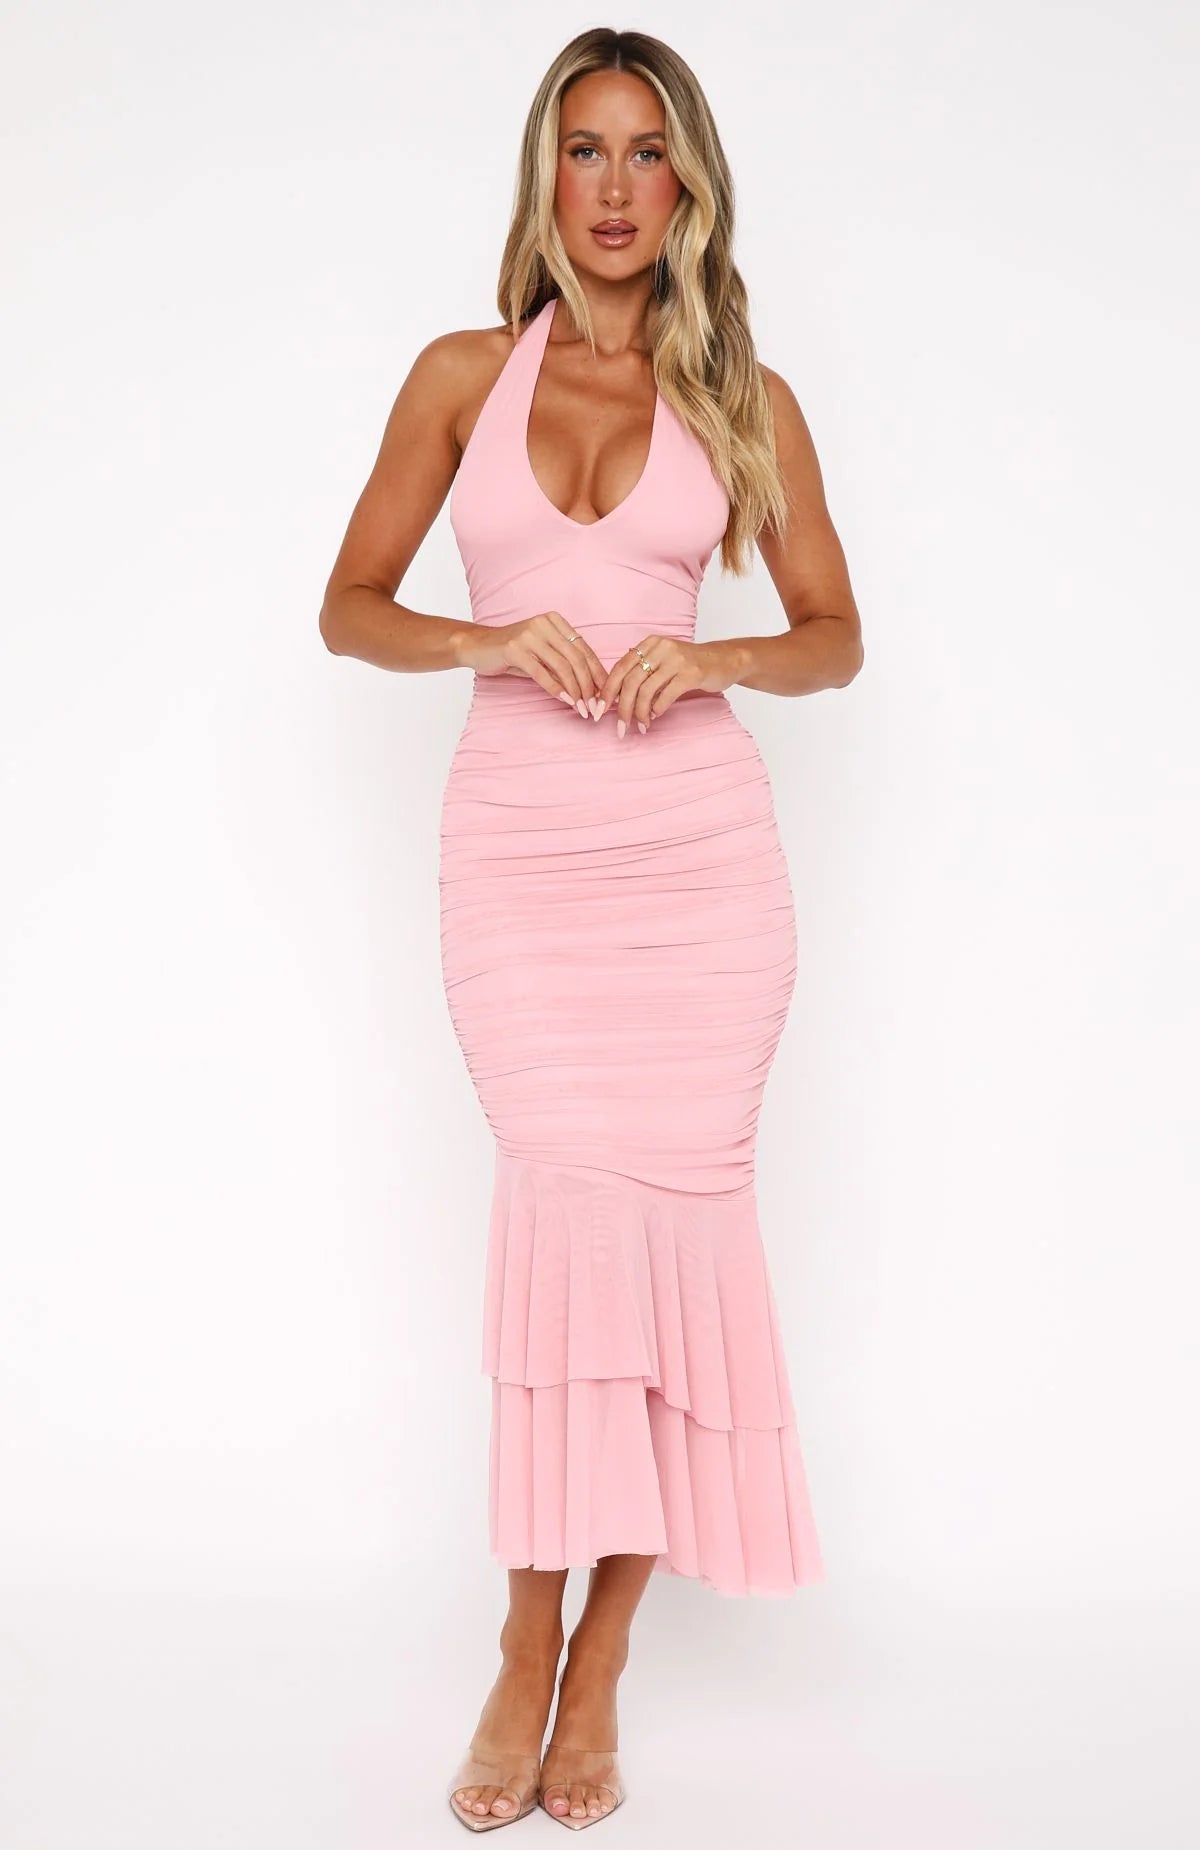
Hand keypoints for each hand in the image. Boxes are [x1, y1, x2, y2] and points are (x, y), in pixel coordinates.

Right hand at [460, 610, 606, 712]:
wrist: (476, 646)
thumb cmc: (512, 653)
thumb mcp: (541, 655)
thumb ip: (562, 665)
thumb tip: (591, 688)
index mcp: (555, 621)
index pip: (583, 649)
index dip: (597, 673)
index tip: (605, 694)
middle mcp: (544, 623)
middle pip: (576, 658)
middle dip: (588, 686)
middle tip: (594, 706)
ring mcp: (529, 634)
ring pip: (562, 666)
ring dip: (575, 691)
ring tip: (582, 708)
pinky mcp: (515, 648)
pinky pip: (541, 672)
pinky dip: (556, 689)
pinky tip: (565, 701)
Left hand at [598, 638, 739, 734]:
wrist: (725, 660)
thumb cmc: (690, 665)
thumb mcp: (662, 661)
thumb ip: (641, 673)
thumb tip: (615, 698)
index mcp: (649, 644)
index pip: (620, 668)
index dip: (607, 690)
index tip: (599, 710)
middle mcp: (660, 648)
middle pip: (630, 681)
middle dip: (621, 708)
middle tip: (619, 727)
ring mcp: (677, 659)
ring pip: (646, 690)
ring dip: (640, 713)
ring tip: (641, 726)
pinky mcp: (691, 673)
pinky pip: (666, 695)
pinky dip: (657, 709)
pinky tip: (656, 716)